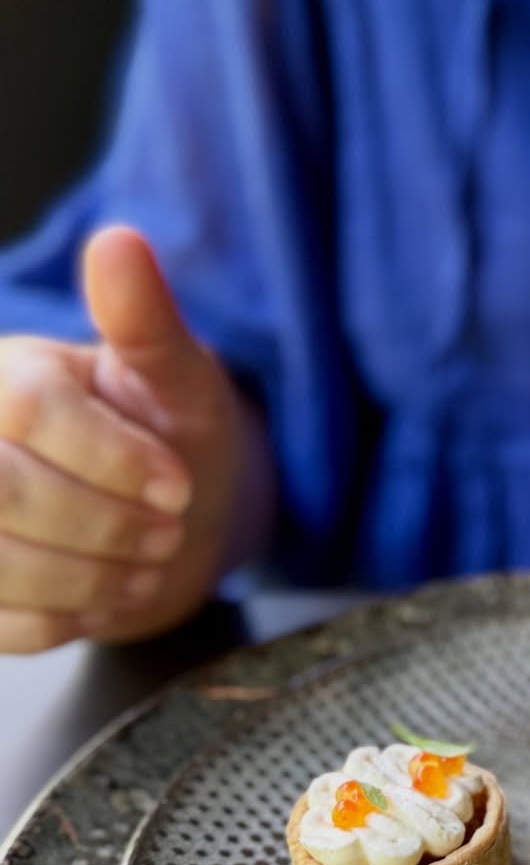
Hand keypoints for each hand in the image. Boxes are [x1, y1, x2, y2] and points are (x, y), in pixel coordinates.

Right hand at [0, 227, 263, 652]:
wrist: (167, 516)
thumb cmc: (169, 435)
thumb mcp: (178, 376)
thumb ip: (146, 320)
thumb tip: (120, 243)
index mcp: (8, 378)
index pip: (32, 412)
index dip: (112, 458)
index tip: (178, 485)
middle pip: (5, 492)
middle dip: (103, 525)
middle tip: (168, 534)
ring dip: (89, 580)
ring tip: (144, 566)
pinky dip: (62, 621)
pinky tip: (101, 597)